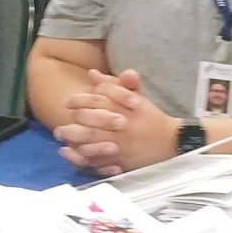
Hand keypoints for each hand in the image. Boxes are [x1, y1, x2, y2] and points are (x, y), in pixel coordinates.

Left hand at [52, 68, 174, 175]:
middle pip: (91, 119)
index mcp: (125, 106)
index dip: (79, 100)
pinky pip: (99, 158)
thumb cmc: (151, 118)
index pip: (98, 99)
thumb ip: (112, 85)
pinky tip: (71, 153)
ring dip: (74, 138)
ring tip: (61, 136)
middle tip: (59, 122)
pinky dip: (83, 156)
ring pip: (92, 139)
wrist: (172, 141)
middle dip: (72, 120)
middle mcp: (122, 123)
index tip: (67, 102)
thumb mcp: (135, 97)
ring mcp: (121, 142)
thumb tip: (91, 73)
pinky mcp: (122, 159)